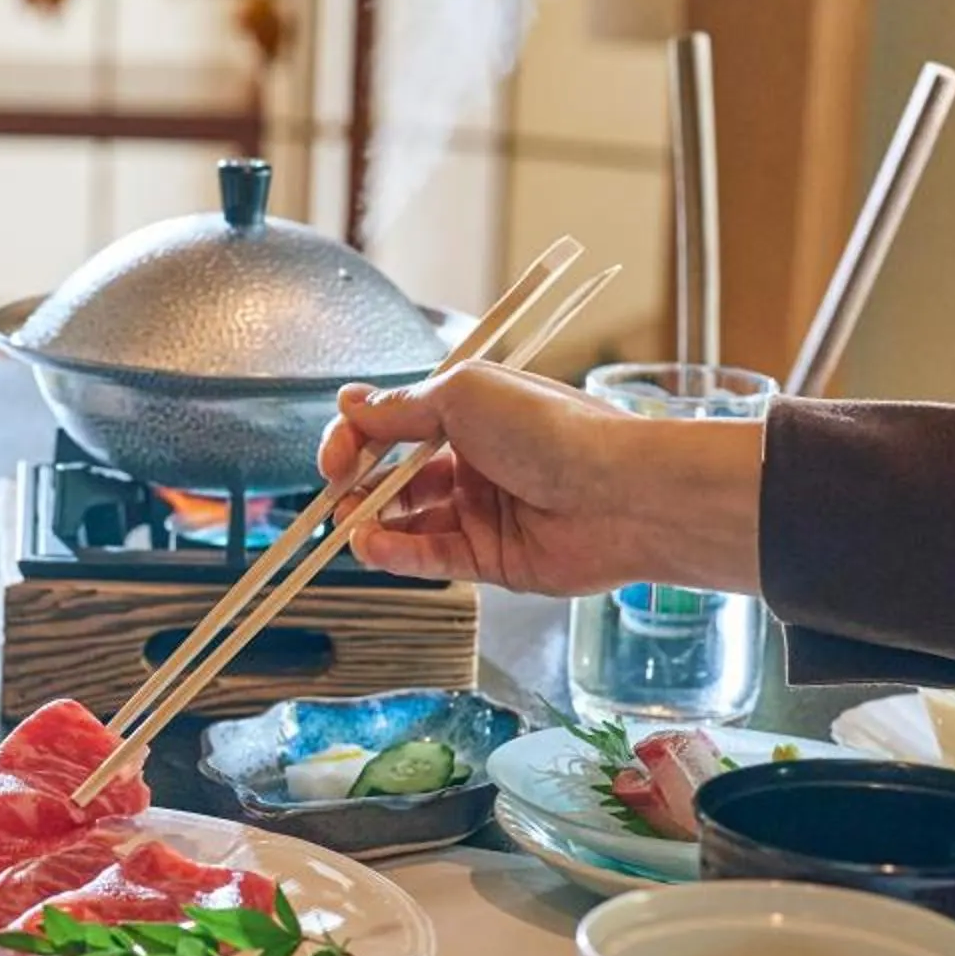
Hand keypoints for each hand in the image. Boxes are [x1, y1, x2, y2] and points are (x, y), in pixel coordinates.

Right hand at [315, 367, 765, 597]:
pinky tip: (373, 547)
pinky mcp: (491, 558)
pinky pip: (432, 556)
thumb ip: (400, 409)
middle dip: (359, 485)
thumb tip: (349, 403)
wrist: (621, 493)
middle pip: (397, 475)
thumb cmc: (553, 430)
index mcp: (471, 413)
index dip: (358, 438)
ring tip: (350, 527)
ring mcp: (482, 511)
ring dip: (371, 523)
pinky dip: (397, 553)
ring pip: (409, 520)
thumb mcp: (463, 397)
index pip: (395, 424)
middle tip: (336, 494)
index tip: (334, 456)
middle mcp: (475, 460)